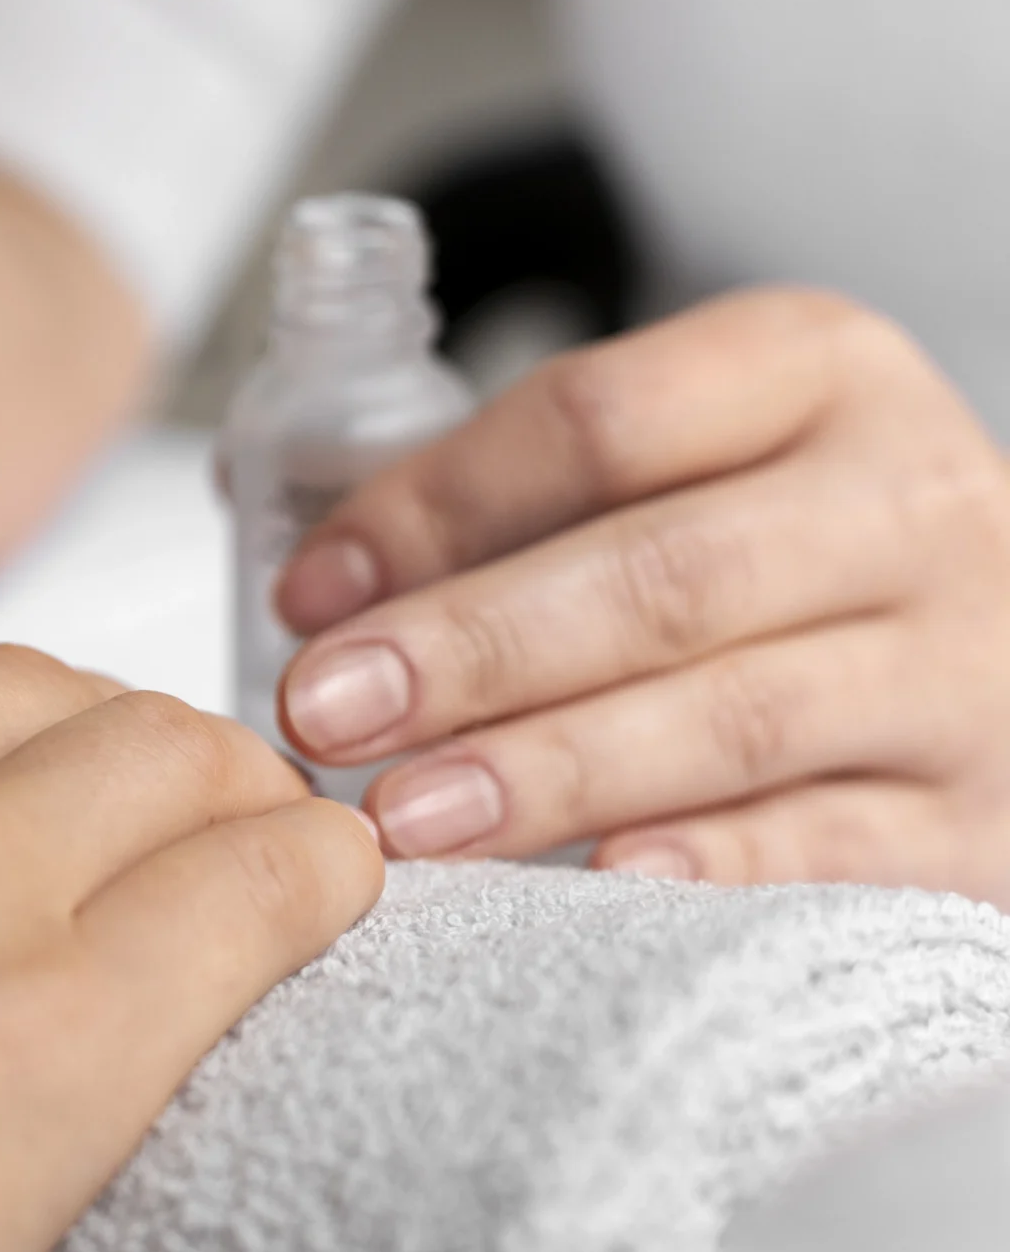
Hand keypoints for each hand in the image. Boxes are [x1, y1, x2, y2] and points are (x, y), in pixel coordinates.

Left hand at [274, 288, 1009, 896]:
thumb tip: (311, 577)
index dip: (435, 507)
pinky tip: (600, 879)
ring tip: (405, 816)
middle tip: (325, 710)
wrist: (1008, 654)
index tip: (313, 594)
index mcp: (813, 372)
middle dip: (471, 648)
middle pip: (662, 574)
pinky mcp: (985, 812)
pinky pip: (834, 844)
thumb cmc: (799, 556)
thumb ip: (518, 498)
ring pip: (737, 716)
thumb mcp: (695, 464)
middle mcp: (906, 500)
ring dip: (549, 769)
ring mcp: (962, 661)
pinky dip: (709, 864)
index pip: (599, 419)